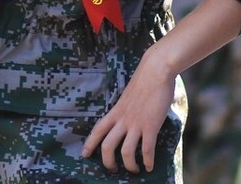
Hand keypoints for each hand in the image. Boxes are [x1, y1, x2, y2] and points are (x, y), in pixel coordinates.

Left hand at [82, 50, 174, 173]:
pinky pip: (146, 150)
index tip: (84, 155)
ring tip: (135, 170)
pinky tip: (150, 166)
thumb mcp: (128, 96)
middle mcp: (123, 119)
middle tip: (114, 170)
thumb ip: (125, 109)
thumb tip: (128, 118)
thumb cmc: (145, 80)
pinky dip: (147, 161)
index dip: (89, 144)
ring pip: (126, 152)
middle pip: (107, 146)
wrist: (156, 69)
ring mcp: (136, 123)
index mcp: (115, 111)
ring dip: (130, 166)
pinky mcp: (151, 125)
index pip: (97, 130)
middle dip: (108, 162)